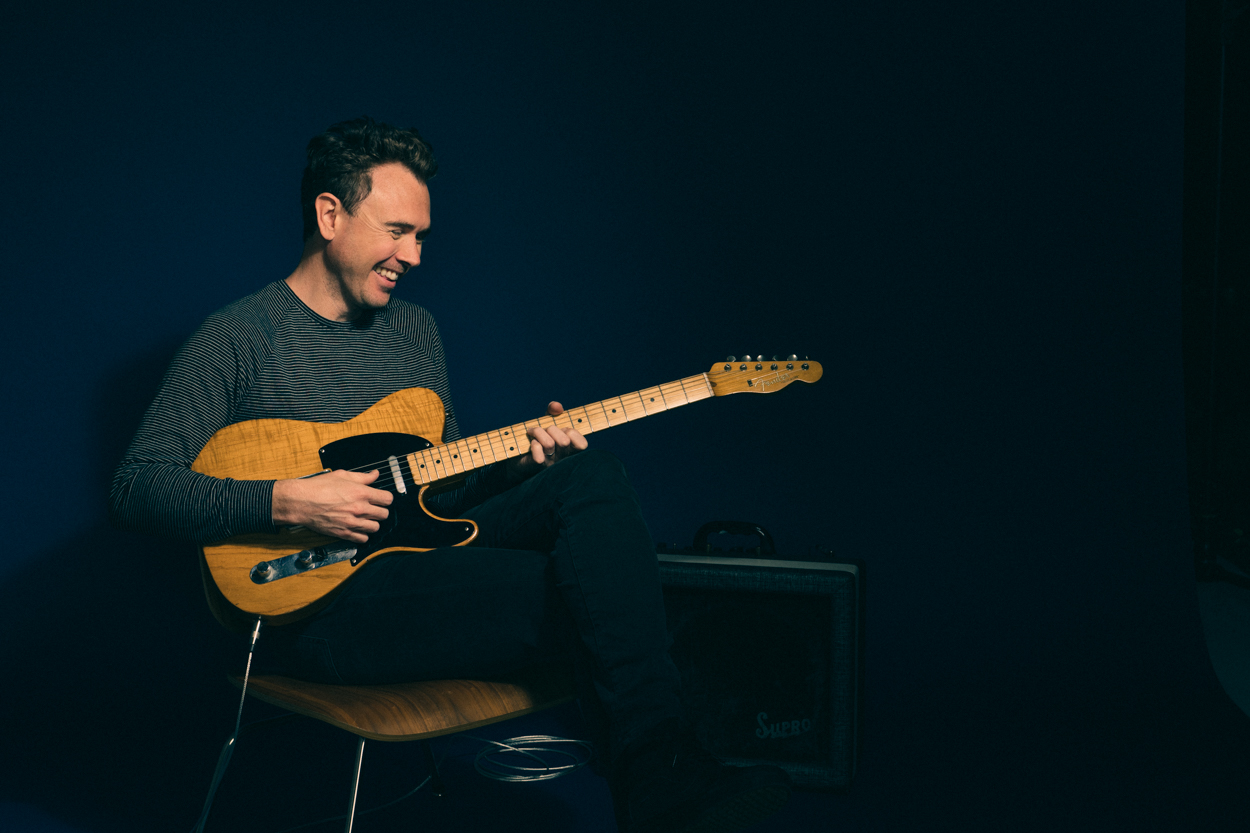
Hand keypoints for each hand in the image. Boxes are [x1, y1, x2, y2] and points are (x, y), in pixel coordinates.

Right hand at [272, 469, 393, 542]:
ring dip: (372, 523)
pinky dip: (362, 534)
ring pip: (376, 528)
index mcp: (361, 493)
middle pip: (384, 514)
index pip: (388, 499)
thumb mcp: (342, 475)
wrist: (301, 501)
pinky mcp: (344, 533)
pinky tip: (357, 527)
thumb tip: (375, 474)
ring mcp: (352, 522)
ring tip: (365, 518)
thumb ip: (362, 477)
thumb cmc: (318, 487)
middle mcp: (359, 509)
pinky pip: (363, 539)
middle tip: (373, 507)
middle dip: (380, 510)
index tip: (381, 498)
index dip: (385, 498)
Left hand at [510, 401, 587, 480]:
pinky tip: (531, 443)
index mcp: (570, 450)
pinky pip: (538, 452)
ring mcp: (550, 463)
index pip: (582, 444)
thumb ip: (553, 411)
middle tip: (544, 430)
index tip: (563, 431)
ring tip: (532, 432)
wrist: (518, 454)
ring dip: (538, 432)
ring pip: (549, 444)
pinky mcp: (536, 465)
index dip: (572, 433)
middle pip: (564, 441)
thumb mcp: (547, 422)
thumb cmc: (538, 437)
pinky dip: (534, 443)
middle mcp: (563, 459)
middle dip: (552, 429)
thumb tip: (557, 406)